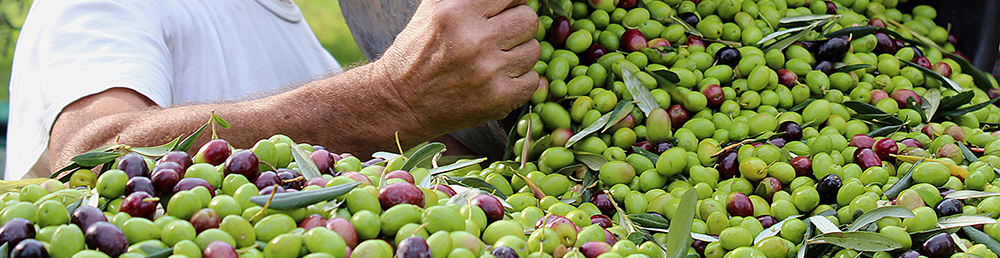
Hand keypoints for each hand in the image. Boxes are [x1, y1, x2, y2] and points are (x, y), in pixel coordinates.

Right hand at [376, 0, 539, 134]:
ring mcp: (489, 72)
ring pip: (534, 49)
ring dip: (519, 52)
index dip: (510, 2)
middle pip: (528, 19)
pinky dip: (520, 78)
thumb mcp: (434, 8)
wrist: (402, 101)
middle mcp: (474, 40)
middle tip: (498, 35)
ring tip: (495, 57)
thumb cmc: (419, 50)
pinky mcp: (499, 99)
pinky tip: (498, 77)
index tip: (504, 9)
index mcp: (456, 12)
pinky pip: (533, 79)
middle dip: (516, 25)